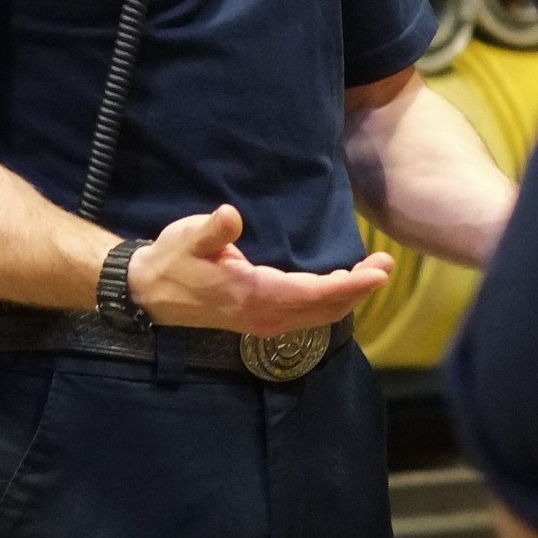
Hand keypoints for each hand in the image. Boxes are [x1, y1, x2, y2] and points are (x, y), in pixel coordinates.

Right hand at [126, 205, 390, 335]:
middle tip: (386, 264)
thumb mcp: (188, 239)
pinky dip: (331, 301)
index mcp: (255, 296)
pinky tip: (340, 285)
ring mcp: (265, 321)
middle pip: (326, 308)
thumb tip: (230, 216)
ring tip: (372, 273)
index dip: (351, 284)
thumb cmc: (173, 261)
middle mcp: (266, 315)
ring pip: (320, 314)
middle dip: (359, 289)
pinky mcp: (262, 318)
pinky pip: (308, 314)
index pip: (315, 293)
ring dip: (348, 296)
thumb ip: (213, 231)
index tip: (378, 271)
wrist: (151, 292)